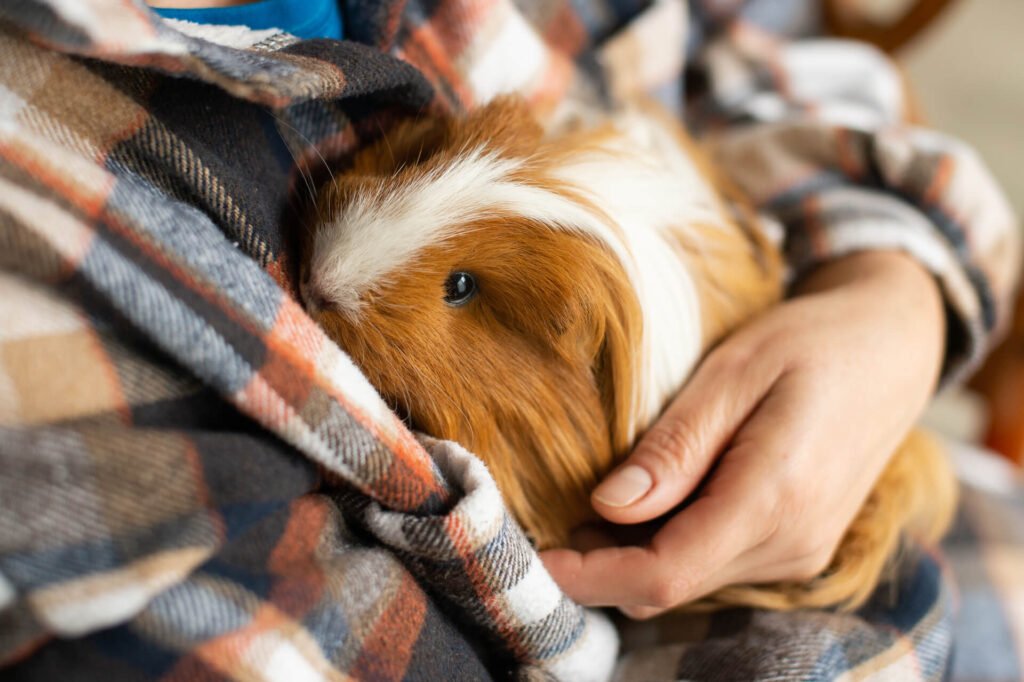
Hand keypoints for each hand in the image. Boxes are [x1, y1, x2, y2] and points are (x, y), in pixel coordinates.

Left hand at [539, 251, 944, 617]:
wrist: (892, 348)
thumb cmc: (811, 343)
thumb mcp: (734, 372)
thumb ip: (676, 448)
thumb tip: (609, 507)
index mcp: (775, 498)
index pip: (665, 571)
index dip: (592, 575)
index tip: (538, 557)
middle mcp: (792, 542)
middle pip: (671, 585)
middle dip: (602, 566)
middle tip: (551, 518)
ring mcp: (800, 550)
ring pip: (689, 579)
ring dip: (633, 556)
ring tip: (594, 501)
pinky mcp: (797, 545)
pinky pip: (715, 563)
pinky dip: (669, 545)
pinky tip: (646, 503)